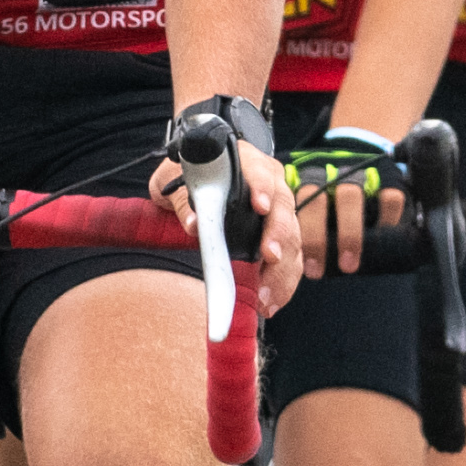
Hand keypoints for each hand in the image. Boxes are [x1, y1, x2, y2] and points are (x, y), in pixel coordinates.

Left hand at [150, 107, 299, 318]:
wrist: (199, 179)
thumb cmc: (189, 176)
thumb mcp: (173, 180)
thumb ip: (182, 199)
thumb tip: (193, 225)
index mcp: (246, 163)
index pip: (260, 172)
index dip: (262, 188)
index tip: (260, 207)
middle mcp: (270, 185)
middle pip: (283, 208)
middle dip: (279, 235)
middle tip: (270, 257)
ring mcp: (278, 212)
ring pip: (292, 238)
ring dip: (282, 269)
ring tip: (266, 296)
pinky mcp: (280, 237)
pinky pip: (291, 259)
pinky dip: (283, 282)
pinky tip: (271, 302)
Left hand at [283, 142, 398, 281]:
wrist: (358, 156)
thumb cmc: (323, 200)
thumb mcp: (301, 204)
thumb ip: (288, 227)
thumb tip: (273, 267)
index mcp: (298, 179)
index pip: (286, 202)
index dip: (281, 230)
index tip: (277, 258)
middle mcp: (325, 172)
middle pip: (314, 200)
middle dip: (314, 239)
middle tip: (314, 272)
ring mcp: (355, 172)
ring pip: (349, 197)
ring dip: (348, 235)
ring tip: (347, 266)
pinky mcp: (385, 175)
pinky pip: (388, 197)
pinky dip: (386, 221)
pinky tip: (379, 243)